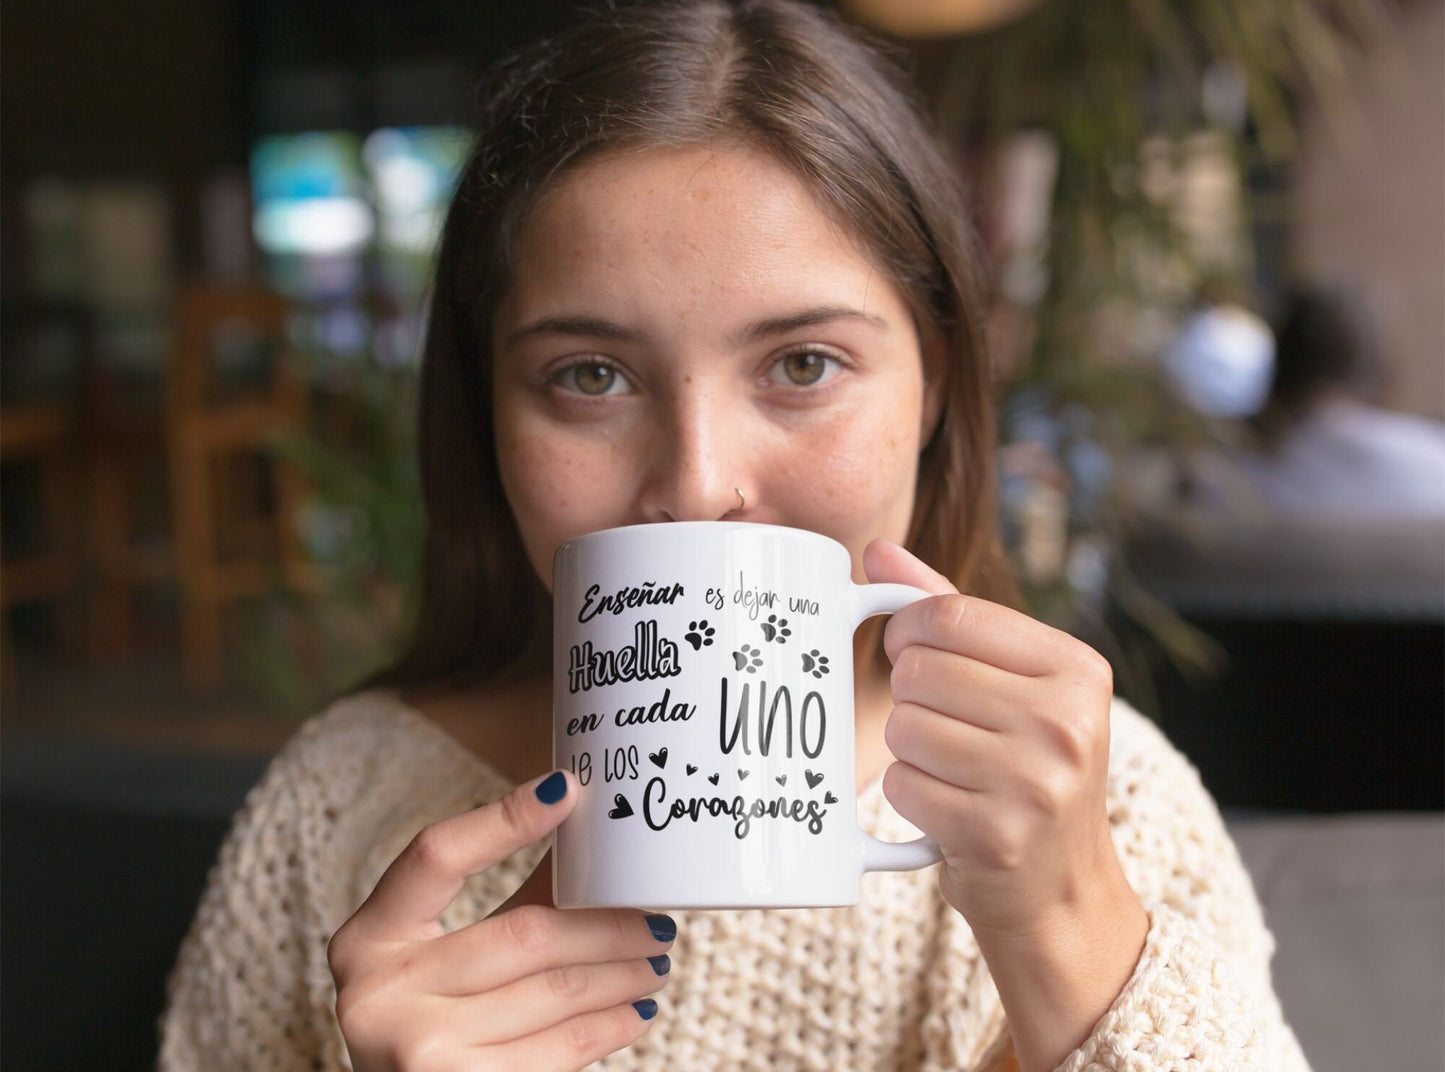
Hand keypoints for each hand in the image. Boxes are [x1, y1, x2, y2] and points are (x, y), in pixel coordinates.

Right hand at [328, 771, 674, 1071]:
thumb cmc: (418, 1018)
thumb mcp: (429, 955)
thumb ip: (505, 901)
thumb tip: (584, 836)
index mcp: (369, 936)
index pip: (437, 855)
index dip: (503, 819)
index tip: (567, 791)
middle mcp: (381, 992)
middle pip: (525, 933)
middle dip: (607, 925)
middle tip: (655, 919)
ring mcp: (419, 1050)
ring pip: (555, 992)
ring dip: (622, 974)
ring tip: (656, 962)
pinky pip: (559, 1051)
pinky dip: (608, 1027)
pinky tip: (634, 1012)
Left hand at [866, 539, 1146, 1069]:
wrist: (1062, 887)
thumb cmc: (1028, 765)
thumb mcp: (1015, 681)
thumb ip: (950, 609)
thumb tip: (878, 552)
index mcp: (1078, 669)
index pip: (950, 612)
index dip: (909, 630)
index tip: (913, 650)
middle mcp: (1066, 722)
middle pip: (919, 670)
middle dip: (911, 696)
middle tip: (944, 724)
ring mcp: (1034, 782)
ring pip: (904, 726)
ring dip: (909, 748)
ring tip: (951, 766)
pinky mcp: (994, 835)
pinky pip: (901, 784)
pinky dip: (909, 794)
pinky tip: (946, 804)